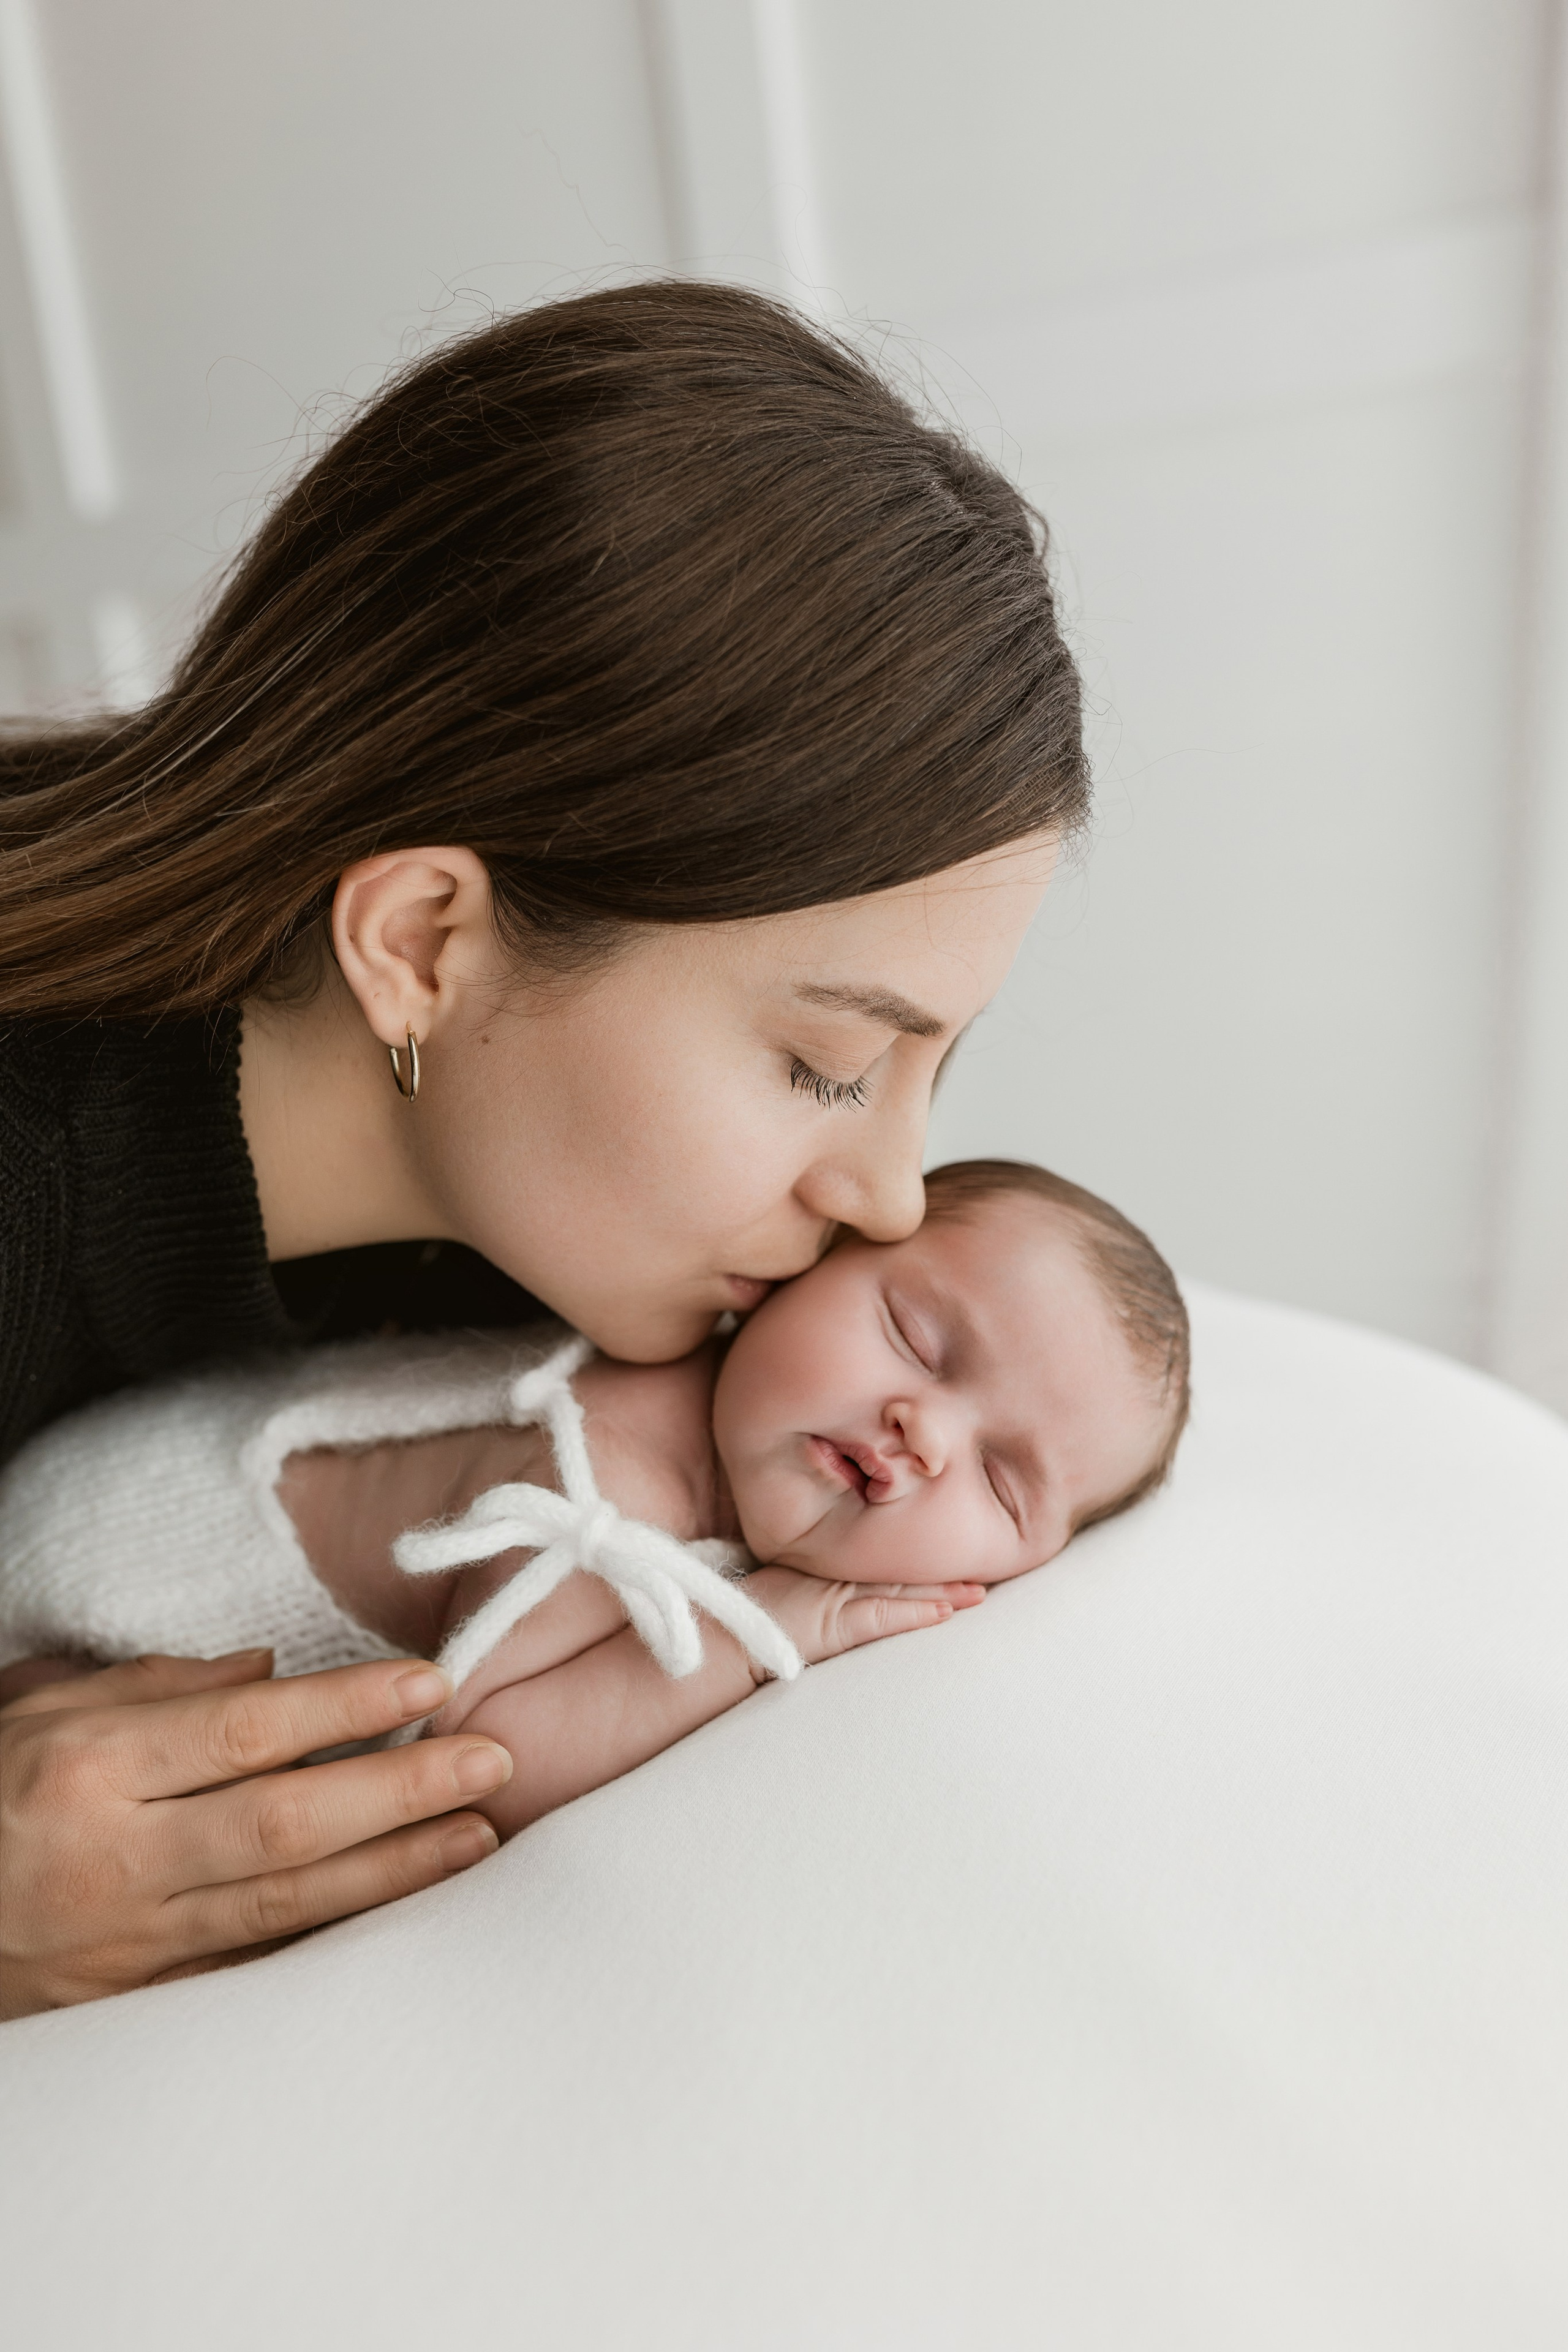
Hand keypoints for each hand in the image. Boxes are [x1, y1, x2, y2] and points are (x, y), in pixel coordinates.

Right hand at [0, 1649, 512, 2020]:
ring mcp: (129, 1941)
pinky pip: (254, 1970)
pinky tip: (405, 1918)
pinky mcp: (139, 1997)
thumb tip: (270, 1672)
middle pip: (286, 1824)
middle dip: (401, 1791)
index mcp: (90, 1769)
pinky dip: (335, 1944)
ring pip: (286, 1907)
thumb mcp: (38, 1713)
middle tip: (494, 1759)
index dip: (345, 1706)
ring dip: (395, 1871)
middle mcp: (115, 1858)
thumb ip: (158, 1687)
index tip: (430, 1684)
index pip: (245, 1732)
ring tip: (480, 1835)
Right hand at [745, 1568, 984, 1667]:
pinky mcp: (840, 1624)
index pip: (884, 1553)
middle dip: (944, 1567)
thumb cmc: (754, 1614)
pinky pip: (886, 1616)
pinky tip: (945, 1611)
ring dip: (943, 1590)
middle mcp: (841, 1576)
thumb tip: (841, 1581)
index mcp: (832, 1564)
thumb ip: (819, 1581)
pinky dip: (917, 1612)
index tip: (952, 1545)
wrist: (729, 1638)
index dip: (921, 1550)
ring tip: (979, 1591)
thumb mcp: (791, 1587)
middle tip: (987, 1562)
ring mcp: (840, 1598)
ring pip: (902, 1588)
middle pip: (903, 1567)